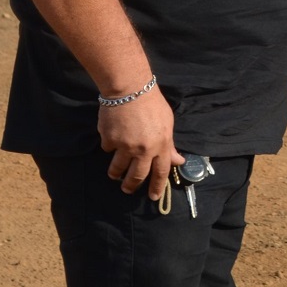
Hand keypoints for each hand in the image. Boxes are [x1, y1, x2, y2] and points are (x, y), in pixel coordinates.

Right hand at [98, 85, 183, 200]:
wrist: (129, 89)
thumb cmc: (152, 104)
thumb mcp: (167, 124)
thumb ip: (170, 145)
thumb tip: (177, 161)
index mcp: (161, 145)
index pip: (161, 172)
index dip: (157, 187)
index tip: (153, 197)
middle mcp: (144, 149)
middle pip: (136, 176)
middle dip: (131, 186)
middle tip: (127, 189)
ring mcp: (125, 146)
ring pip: (117, 169)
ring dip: (116, 174)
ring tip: (115, 174)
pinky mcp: (109, 141)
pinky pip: (108, 149)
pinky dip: (109, 146)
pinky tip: (112, 137)